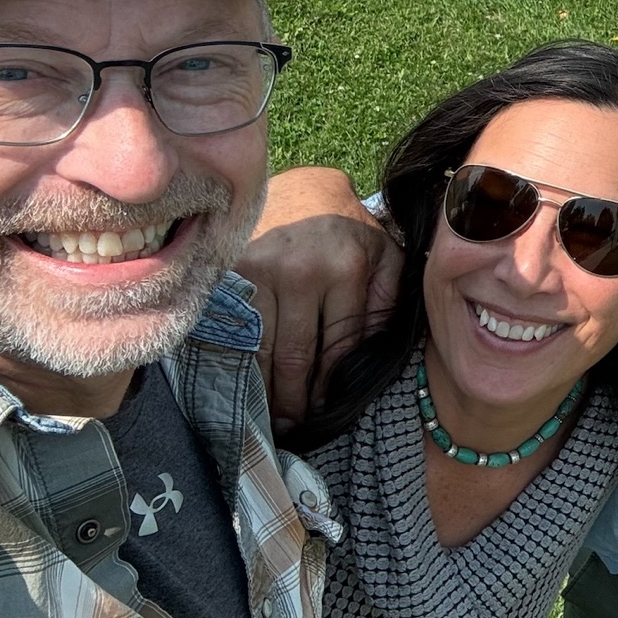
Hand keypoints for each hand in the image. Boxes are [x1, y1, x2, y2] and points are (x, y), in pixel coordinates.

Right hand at [242, 167, 402, 431]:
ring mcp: (263, 270)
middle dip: (294, 401)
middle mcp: (305, 270)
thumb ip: (387, 299)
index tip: (322, 415)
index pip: (338, 348)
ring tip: (265, 418)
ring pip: (261, 350)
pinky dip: (237, 363)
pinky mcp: (231, 272)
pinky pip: (233, 331)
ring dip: (263, 391)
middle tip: (289, 429)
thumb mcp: (385, 253)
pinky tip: (240, 384)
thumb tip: (372, 355)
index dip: (328, 389)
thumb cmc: (349, 229)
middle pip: (296, 358)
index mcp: (349, 267)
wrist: (303, 188)